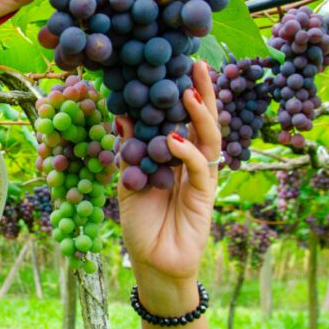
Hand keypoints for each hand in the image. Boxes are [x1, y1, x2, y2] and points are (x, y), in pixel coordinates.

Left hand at [116, 62, 220, 284]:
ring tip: (187, 92)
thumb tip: (121, 114)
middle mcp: (191, 161)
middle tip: (194, 63)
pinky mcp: (204, 196)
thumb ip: (129, 151)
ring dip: (199, 115)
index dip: (179, 93)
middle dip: (200, 92)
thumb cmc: (141, 225)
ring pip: (208, 138)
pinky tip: (173, 140)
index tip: (171, 66)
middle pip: (202, 120)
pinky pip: (199, 168)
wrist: (153, 264)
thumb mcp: (128, 182)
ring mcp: (200, 177)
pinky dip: (186, 152)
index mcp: (173, 156)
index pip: (180, 117)